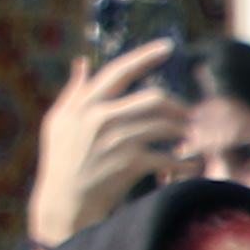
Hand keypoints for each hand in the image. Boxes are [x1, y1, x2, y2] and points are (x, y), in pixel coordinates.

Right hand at [26, 38, 181, 247]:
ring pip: (165, 125)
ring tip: (190, 137)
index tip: (169, 46)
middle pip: (153, 98)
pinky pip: (170, 156)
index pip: (118, 70)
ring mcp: (116, 141)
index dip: (145, 55)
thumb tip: (82, 62)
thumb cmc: (62, 161)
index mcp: (84, 104)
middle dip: (178, 105)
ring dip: (184, 131)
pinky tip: (190, 163)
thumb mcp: (59, 123)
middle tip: (189, 114)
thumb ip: (75, 92)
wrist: (64, 204)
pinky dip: (185, 160)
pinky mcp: (130, 164)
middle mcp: (100, 118)